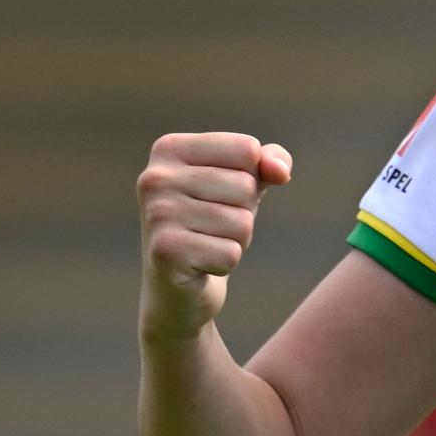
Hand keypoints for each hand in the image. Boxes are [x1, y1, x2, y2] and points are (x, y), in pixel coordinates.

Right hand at [139, 132, 293, 343]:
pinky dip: (226, 263)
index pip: (247, 148)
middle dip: (243, 212)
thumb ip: (269, 162)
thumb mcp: (245, 183)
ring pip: (242, 221)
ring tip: (207, 244)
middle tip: (212, 227)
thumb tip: (280, 170)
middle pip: (245, 186)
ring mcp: (157, 214)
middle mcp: (155, 177)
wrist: (177, 287)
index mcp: (169, 148)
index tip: (220, 195)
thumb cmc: (213, 223)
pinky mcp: (165, 251)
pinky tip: (200, 265)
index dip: (251, 177)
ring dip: (236, 239)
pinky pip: (231, 253)